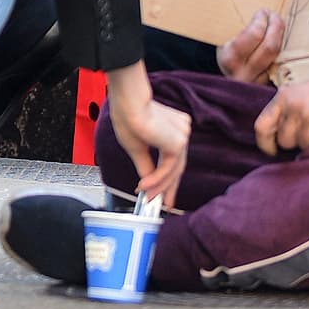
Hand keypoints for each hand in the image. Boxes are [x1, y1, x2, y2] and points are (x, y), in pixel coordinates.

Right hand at [106, 63, 191, 209]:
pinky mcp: (179, 142)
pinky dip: (157, 179)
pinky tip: (145, 185)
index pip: (174, 158)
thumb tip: (149, 183)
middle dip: (168, 187)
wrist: (128, 104)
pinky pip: (168, 167)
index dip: (169, 178)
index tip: (165, 194)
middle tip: (163, 203)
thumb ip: (146, 166)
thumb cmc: (127, 116)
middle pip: (177, 165)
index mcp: (172, 128)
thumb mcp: (136, 147)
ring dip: (158, 185)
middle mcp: (180, 131)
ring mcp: (182, 135)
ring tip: (147, 196)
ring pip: (173, 169)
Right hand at [217, 8, 285, 82]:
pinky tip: (278, 39)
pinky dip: (280, 50)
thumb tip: (256, 11)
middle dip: (276, 27)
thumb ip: (236, 29)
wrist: (218, 82)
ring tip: (277, 23)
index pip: (253, 35)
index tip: (262, 12)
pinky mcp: (265, 86)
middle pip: (270, 47)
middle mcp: (243, 73)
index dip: (261, 21)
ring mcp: (256, 83)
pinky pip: (278, 65)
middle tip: (274, 15)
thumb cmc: (220, 53)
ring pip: (277, 57)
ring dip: (280, 37)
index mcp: (229, 59)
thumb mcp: (220, 41)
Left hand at [254, 64, 308, 156]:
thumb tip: (275, 143)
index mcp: (284, 96)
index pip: (262, 126)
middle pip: (285, 141)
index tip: (273, 151)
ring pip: (305, 147)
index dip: (265, 143)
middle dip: (298, 141)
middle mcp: (295, 106)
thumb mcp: (302, 94)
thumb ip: (286, 113)